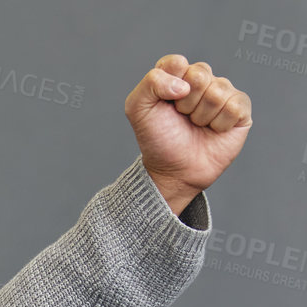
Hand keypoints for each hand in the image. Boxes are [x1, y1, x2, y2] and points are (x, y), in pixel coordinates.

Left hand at [125, 56, 251, 211]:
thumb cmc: (158, 140)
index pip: (176, 63)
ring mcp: (223, 93)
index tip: (164, 105)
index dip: (169, 86)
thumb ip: (151, 82)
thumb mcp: (138, 109)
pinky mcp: (240, 109)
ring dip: (201, 115)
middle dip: (186, 102)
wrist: (174, 171)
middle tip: (181, 118)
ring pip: (217, 91)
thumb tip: (184, 83)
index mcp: (177, 76)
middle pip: (200, 74)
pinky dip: (220, 123)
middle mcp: (201, 81)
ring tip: (196, 126)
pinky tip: (214, 131)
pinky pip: (234, 105)